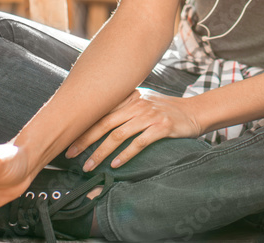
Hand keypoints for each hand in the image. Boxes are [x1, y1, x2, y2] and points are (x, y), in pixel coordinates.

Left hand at [65, 89, 202, 170]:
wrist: (194, 112)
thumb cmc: (167, 110)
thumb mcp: (145, 101)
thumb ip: (125, 106)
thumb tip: (100, 117)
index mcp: (130, 98)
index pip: (101, 112)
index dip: (83, 127)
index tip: (69, 140)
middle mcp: (138, 105)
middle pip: (105, 123)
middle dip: (85, 140)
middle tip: (70, 154)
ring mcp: (149, 116)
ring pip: (118, 135)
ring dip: (101, 152)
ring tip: (90, 166)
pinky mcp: (161, 128)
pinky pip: (138, 143)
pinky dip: (125, 155)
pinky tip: (115, 164)